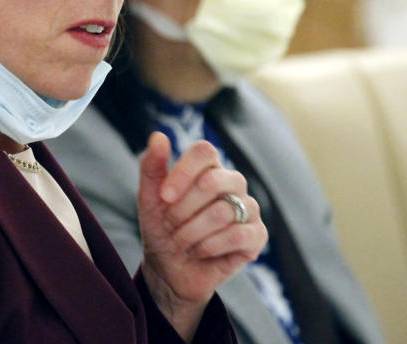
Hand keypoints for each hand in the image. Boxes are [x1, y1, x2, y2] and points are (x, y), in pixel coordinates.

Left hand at [137, 132, 266, 339]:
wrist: (170, 271)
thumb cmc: (162, 229)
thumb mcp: (149, 199)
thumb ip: (152, 167)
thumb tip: (158, 135)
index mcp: (208, 168)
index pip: (204, 151)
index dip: (183, 171)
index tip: (164, 196)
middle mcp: (233, 183)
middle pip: (213, 181)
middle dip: (183, 208)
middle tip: (171, 224)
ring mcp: (248, 208)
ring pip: (222, 211)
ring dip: (192, 232)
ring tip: (182, 241)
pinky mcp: (257, 235)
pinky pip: (237, 235)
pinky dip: (209, 246)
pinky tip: (199, 251)